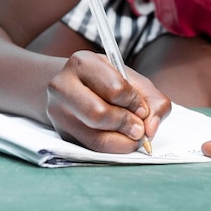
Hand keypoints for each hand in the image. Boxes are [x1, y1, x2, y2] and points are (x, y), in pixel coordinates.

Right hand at [46, 50, 170, 152]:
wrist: (72, 85)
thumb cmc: (108, 81)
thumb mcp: (132, 79)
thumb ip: (152, 100)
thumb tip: (151, 129)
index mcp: (83, 62)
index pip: (115, 89)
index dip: (134, 103)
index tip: (142, 109)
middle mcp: (63, 85)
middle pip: (99, 114)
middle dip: (126, 124)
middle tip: (139, 128)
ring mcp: (57, 111)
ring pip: (94, 136)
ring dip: (122, 140)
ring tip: (132, 135)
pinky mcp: (61, 133)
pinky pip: (91, 148)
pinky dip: (113, 148)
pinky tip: (120, 140)